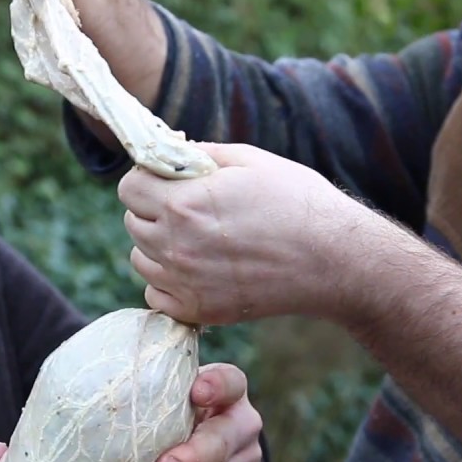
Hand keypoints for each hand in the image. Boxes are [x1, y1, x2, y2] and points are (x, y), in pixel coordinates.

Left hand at [119, 143, 368, 324]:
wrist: (334, 260)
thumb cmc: (297, 202)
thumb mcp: (248, 160)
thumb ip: (198, 154)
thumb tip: (168, 150)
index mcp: (183, 204)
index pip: (128, 187)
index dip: (148, 178)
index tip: (170, 179)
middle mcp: (175, 246)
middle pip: (132, 222)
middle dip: (154, 209)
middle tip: (192, 208)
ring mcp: (185, 284)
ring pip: (142, 259)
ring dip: (159, 246)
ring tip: (199, 239)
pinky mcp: (199, 312)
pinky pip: (156, 296)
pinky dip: (169, 283)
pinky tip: (199, 269)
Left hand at [142, 363, 262, 461]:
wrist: (199, 439)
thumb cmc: (171, 409)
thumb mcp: (166, 394)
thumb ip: (147, 393)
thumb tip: (92, 395)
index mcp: (228, 389)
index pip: (229, 381)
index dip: (216, 386)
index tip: (196, 393)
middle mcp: (243, 423)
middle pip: (221, 440)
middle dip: (191, 457)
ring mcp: (245, 459)